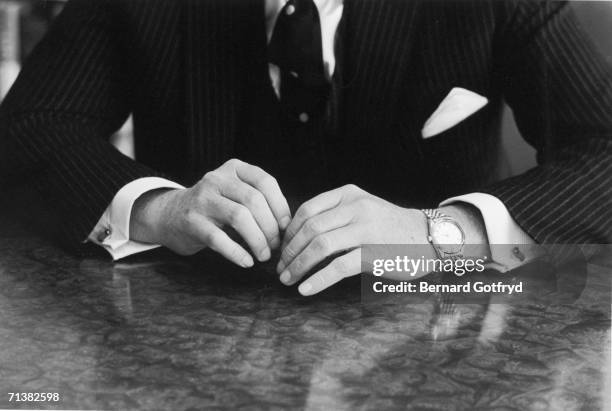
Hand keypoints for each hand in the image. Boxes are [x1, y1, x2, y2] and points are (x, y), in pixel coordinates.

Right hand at [130, 159, 290, 266]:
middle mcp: (217, 179)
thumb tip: (288, 226)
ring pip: (239, 217)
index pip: (265, 181)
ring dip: (257, 240)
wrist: (169, 215)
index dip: (280, 205)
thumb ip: (259, 201)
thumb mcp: (235, 193)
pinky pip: (219, 238)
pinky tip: (247, 262)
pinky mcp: (191, 221)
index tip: (286, 227)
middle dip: (270, 227)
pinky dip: (237, 253)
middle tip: (275, 247)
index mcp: (234, 169)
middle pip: (254, 200)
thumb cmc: (214, 208)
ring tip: (264, 256)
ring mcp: (202, 199)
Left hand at [277, 184, 429, 295]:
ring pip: (320, 245)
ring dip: (299, 265)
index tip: (282, 249)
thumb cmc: (388, 226)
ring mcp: (366, 229)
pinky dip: (318, 279)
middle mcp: (356, 207)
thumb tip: (296, 237)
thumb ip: (333, 215)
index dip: (289, 232)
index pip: (307, 209)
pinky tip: (306, 289)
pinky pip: (339, 266)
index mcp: (348, 194)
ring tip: (288, 280)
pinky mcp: (375, 252)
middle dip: (290, 251)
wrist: (428, 236)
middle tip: (280, 269)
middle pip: (310, 228)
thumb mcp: (361, 208)